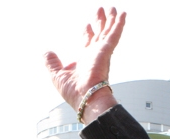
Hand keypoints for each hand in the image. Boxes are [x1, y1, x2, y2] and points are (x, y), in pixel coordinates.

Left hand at [44, 7, 125, 122]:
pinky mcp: (106, 51)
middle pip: (99, 34)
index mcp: (85, 60)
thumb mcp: (56, 74)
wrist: (85, 98)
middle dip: (101, 22)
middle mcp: (95, 55)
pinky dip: (119, 24)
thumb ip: (52, 63)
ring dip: (111, 20)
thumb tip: (46, 52)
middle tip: (101, 11)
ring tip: (112, 8)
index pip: (88, 43)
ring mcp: (102, 52)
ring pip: (108, 32)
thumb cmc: (73, 92)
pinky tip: (122, 14)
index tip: (87, 25)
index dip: (88, 33)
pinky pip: (114, 34)